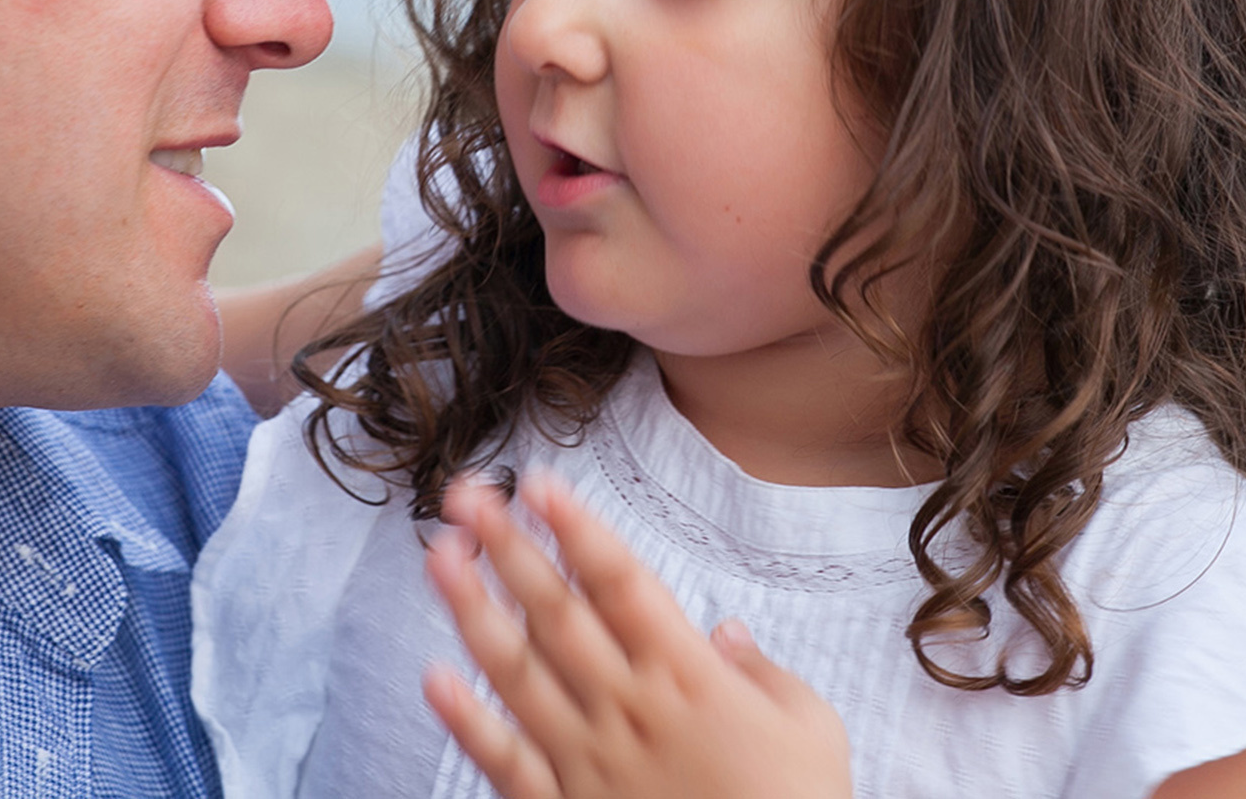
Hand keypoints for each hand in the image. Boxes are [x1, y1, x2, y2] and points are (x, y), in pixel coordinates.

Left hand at [424, 472, 853, 798]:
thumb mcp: (811, 728)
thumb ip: (763, 672)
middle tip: (464, 494)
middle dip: (506, 546)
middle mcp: (630, 709)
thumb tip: (725, 632)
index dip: (576, 527)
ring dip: (473, 610)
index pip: (620, 582)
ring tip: (438, 556)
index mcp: (690, 677)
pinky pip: (507, 762)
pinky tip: (434, 678)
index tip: (538, 483)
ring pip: (518, 673)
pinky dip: (467, 723)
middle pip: (556, 611)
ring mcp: (591, 762)